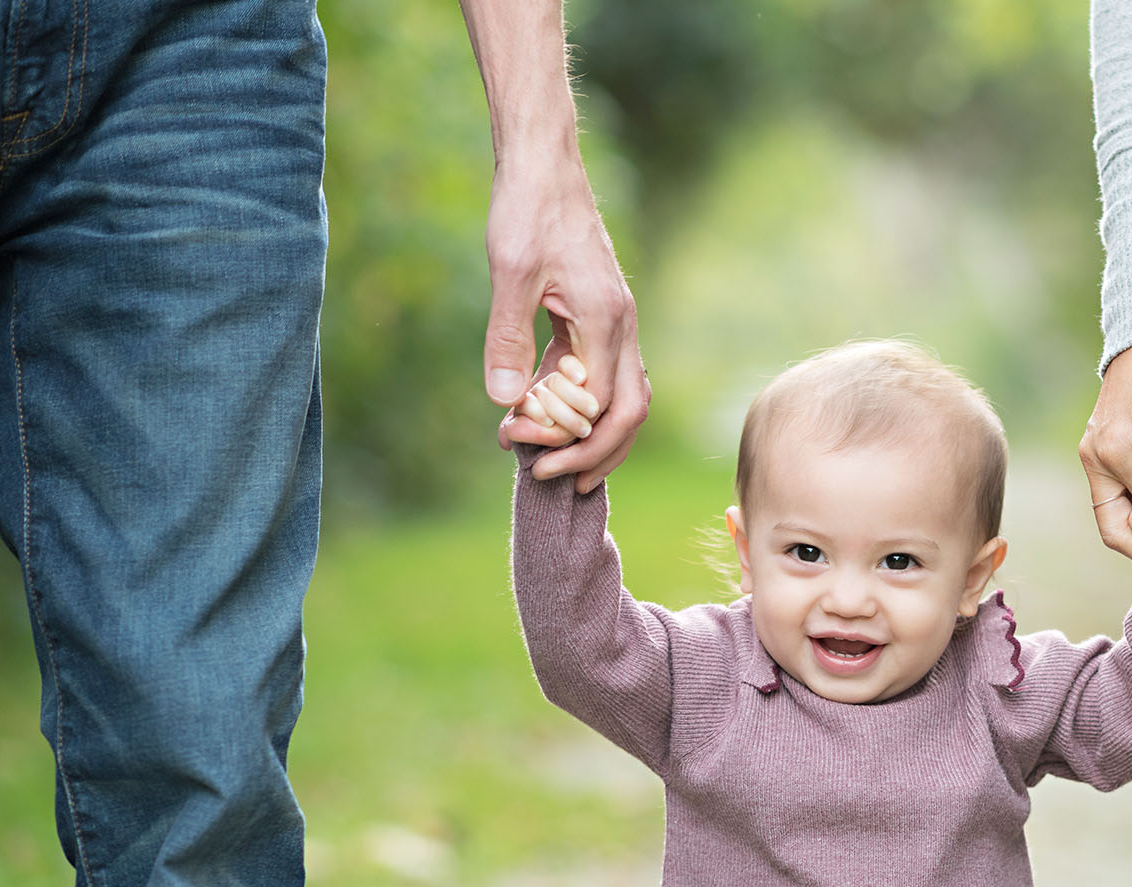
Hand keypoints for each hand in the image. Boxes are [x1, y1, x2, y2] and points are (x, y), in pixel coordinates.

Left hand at [483, 163, 649, 487]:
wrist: (544, 163)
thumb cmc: (528, 209)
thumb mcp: (510, 273)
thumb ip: (509, 338)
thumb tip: (503, 402)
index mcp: (606, 319)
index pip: (599, 403)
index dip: (562, 434)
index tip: (514, 440)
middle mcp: (622, 326)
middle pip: (628, 412)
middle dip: (594, 453)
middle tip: (549, 478)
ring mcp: (616, 322)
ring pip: (622, 397)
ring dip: (592, 435)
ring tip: (550, 460)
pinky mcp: (600, 316)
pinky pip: (603, 375)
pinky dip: (580, 404)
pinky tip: (543, 411)